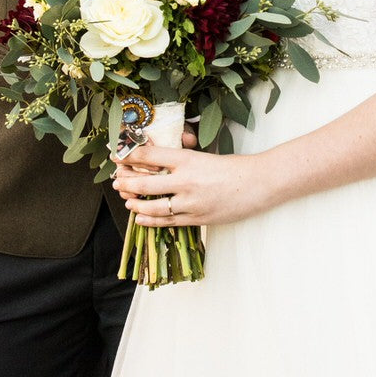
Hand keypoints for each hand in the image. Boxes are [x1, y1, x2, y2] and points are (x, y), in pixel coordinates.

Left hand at [113, 143, 263, 227]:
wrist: (258, 184)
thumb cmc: (234, 167)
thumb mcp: (204, 156)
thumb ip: (180, 160)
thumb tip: (157, 162)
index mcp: (188, 159)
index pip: (149, 155)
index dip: (129, 155)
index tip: (117, 154)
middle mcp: (186, 180)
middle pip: (144, 182)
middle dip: (126, 182)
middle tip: (116, 181)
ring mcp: (191, 202)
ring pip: (152, 206)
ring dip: (135, 204)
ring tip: (127, 201)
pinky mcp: (197, 218)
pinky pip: (167, 221)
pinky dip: (150, 221)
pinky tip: (140, 219)